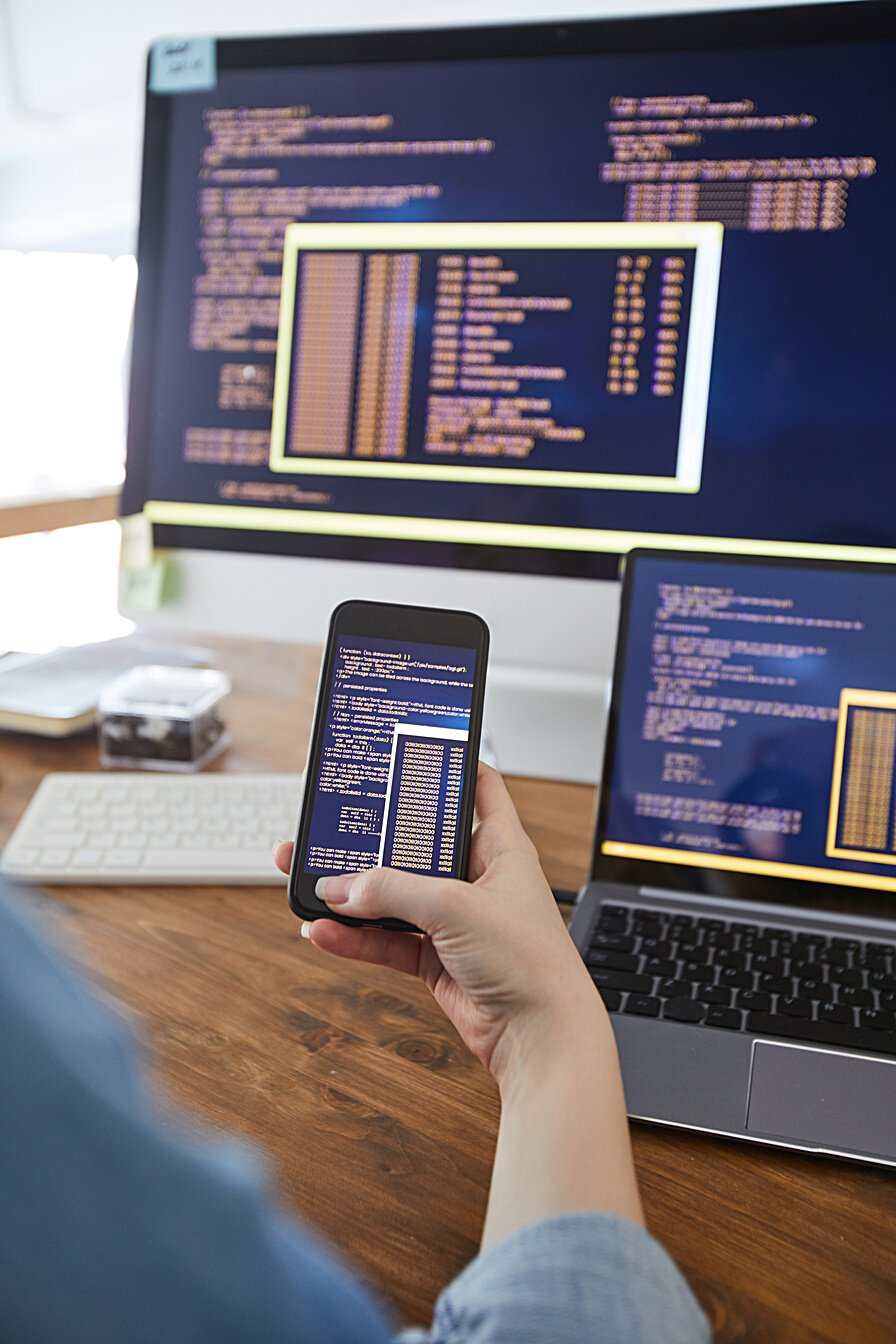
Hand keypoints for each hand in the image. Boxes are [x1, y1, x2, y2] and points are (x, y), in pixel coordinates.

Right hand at [273, 764, 602, 1087]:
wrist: (541, 1038)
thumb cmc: (530, 962)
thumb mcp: (455, 907)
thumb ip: (393, 891)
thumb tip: (342, 887)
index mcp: (500, 846)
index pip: (477, 787)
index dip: (446, 765)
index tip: (407, 749)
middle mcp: (477, 878)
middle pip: (416, 845)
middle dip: (373, 838)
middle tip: (331, 825)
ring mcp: (455, 920)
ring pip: (393, 896)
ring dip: (353, 893)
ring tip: (310, 881)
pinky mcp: (438, 959)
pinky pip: (387, 941)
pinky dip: (355, 939)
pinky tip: (323, 931)